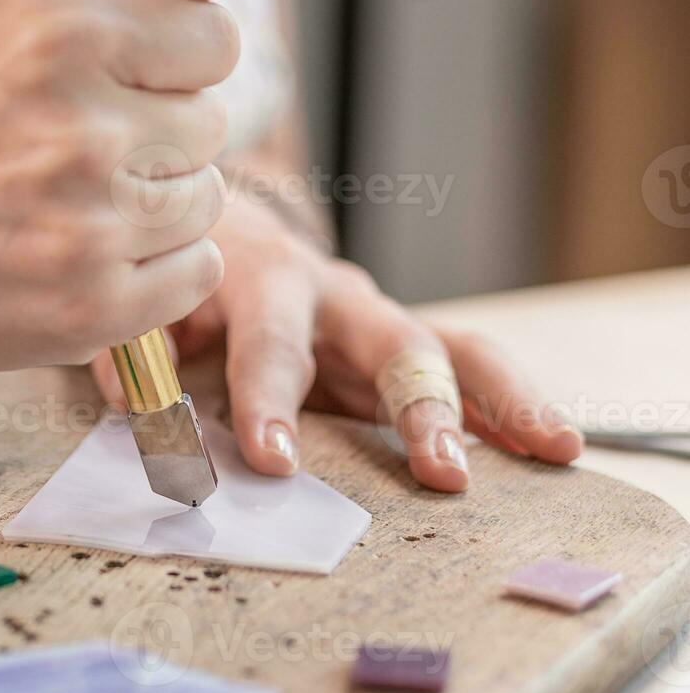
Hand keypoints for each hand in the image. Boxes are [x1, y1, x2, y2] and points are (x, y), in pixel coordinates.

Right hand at [0, 0, 241, 369]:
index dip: (169, 59)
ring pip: (207, 200)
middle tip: (75, 145)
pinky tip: (92, 249)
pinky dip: (158, 265)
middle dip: (155, 130)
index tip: (120, 78)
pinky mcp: (95, 308)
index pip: (216, 42)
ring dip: (155, 199)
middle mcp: (86, 133)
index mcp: (67, 38)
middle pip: (212, 124)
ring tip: (75, 200)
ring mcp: (92, 228)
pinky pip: (199, 271)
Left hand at [90, 196, 583, 491]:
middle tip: (443, 472)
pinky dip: (509, 407)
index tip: (272, 460)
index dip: (267, 401)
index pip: (269, 343)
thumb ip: (137, 350)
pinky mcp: (399, 344)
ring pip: (455, 347)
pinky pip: (470, 367)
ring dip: (501, 402)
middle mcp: (334, 295)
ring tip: (555, 451)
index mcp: (262, 278)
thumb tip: (138, 406)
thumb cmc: (180, 277)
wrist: (219, 220)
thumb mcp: (147, 303)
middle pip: (391, 340)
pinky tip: (553, 448)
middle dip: (419, 406)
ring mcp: (375, 318)